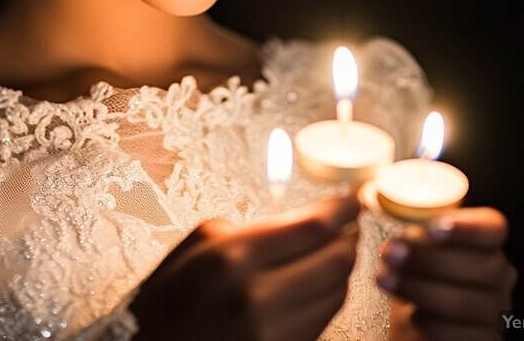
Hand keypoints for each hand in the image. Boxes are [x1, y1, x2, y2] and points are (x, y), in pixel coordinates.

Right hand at [130, 193, 359, 340]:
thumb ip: (252, 229)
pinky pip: (322, 322)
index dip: (342, 209)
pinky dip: (326, 297)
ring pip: (336, 294)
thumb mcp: (200, 241)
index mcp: (233, 257)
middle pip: (335, 262)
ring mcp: (272, 334)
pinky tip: (317, 282)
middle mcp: (257, 298)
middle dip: (349, 237)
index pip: (311, 227)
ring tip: (334, 249)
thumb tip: (300, 222)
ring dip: (341, 268)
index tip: (354, 197)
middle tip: (349, 223)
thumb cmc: (168, 295)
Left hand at [378, 207, 516, 340]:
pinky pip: (461, 334)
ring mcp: (494, 311)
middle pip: (479, 266)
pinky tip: (409, 312)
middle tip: (390, 251)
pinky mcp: (482, 339)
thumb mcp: (413, 241)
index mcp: (485, 241)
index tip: (432, 228)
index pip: (493, 227)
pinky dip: (431, 320)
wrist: (417, 316)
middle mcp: (498, 274)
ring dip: (420, 288)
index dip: (467, 228)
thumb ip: (406, 221)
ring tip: (384, 278)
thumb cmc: (416, 269)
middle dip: (429, 259)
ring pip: (467, 302)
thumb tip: (368, 198)